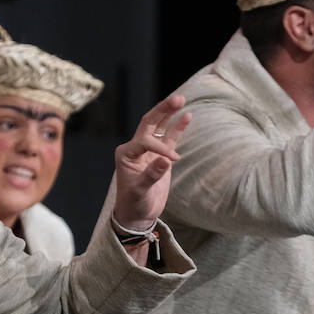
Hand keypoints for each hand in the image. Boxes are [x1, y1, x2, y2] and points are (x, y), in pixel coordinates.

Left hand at [113, 94, 189, 230]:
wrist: (137, 214)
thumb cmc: (134, 203)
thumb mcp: (140, 191)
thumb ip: (152, 175)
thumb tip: (166, 160)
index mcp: (126, 153)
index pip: (146, 140)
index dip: (160, 148)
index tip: (173, 161)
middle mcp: (135, 147)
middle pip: (150, 123)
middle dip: (163, 110)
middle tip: (178, 98)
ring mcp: (148, 150)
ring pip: (160, 127)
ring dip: (169, 113)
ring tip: (181, 99)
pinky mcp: (160, 156)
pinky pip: (169, 138)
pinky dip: (177, 127)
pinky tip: (187, 116)